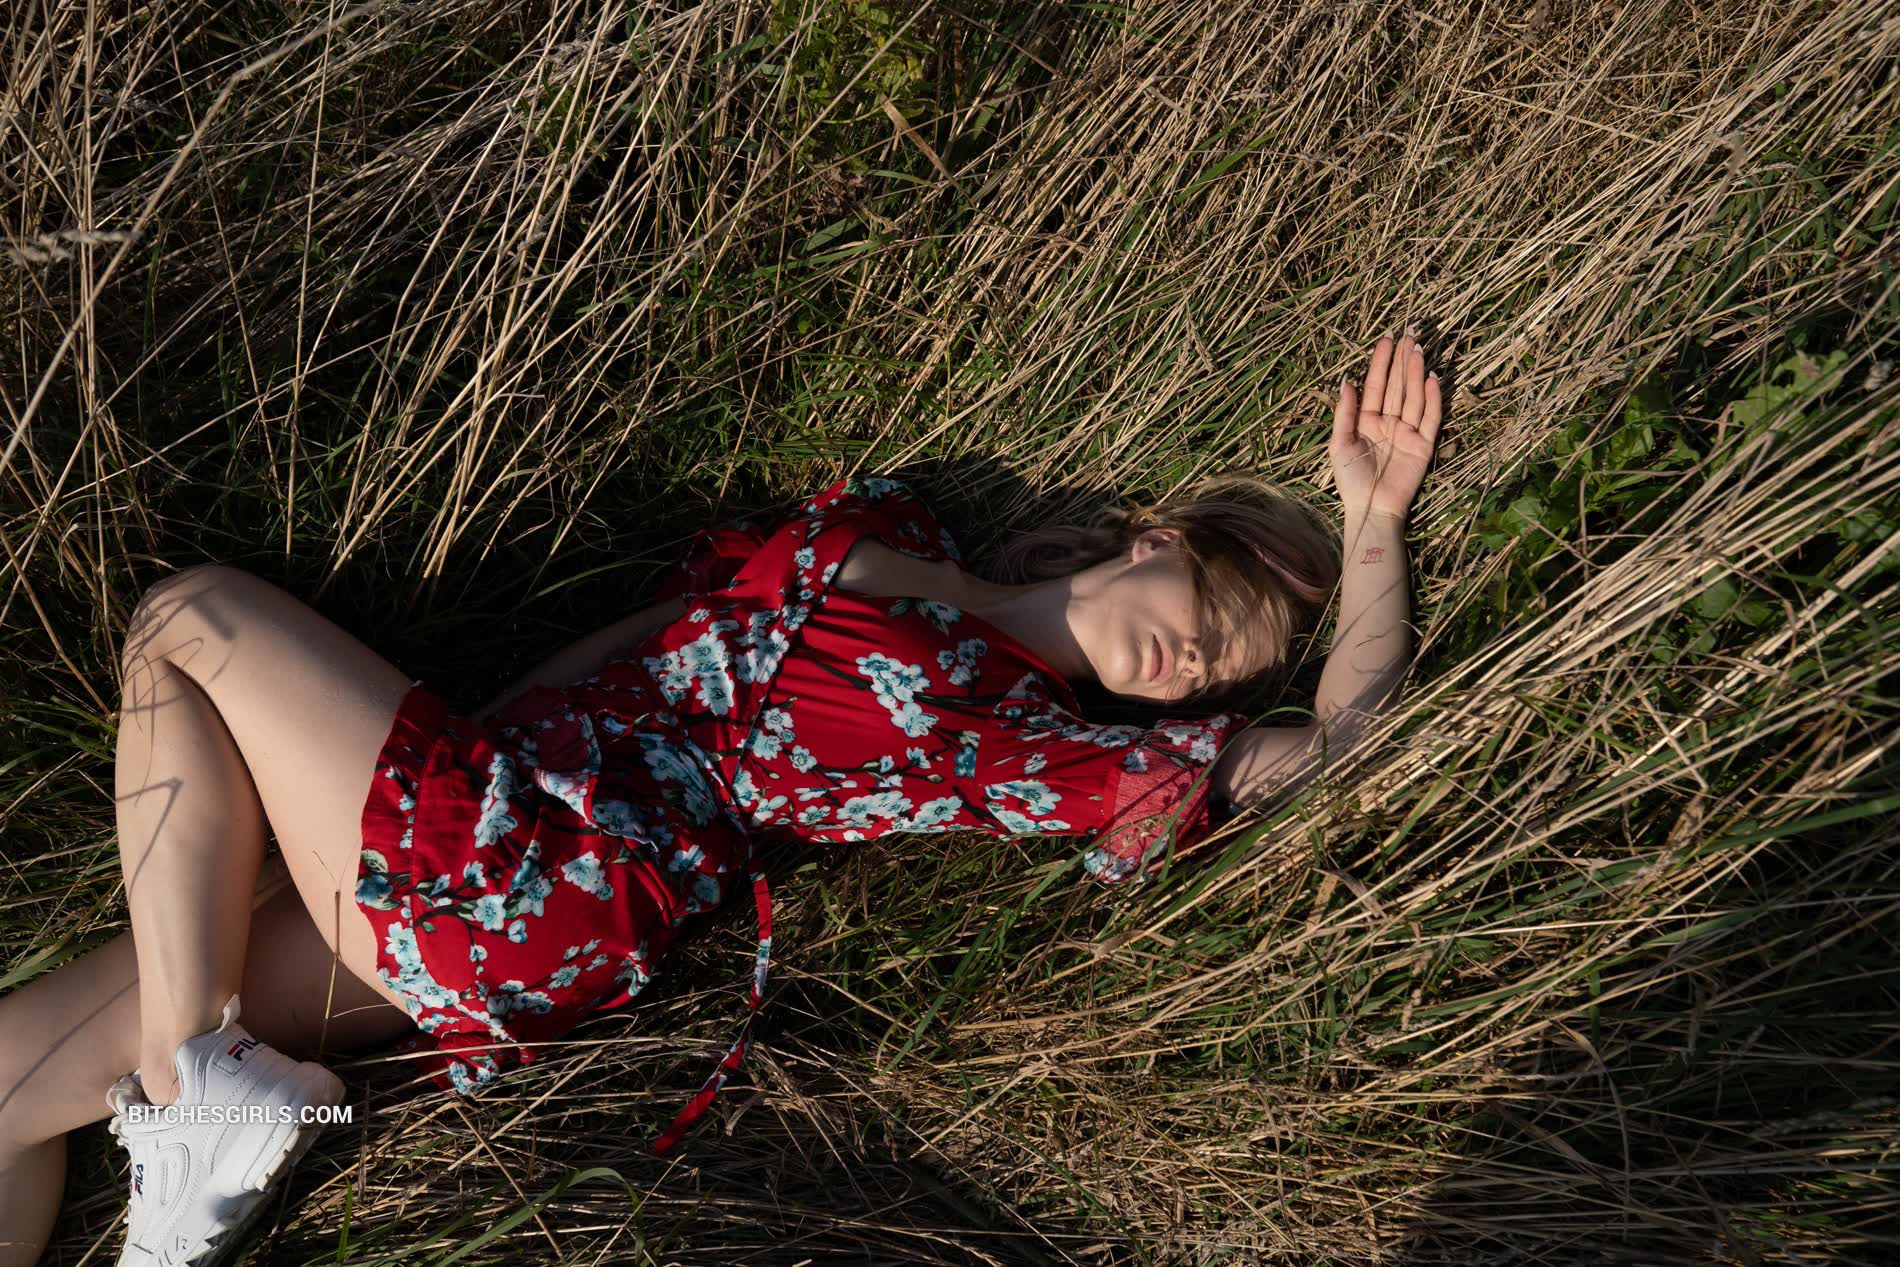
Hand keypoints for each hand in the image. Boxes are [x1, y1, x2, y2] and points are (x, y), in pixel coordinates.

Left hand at [1329, 332, 1442, 521]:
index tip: (1387, 339)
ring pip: (1414, 396)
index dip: (1381, 362)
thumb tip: (1347, 380)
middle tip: (1409, 333)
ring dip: (1416, 373)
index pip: (1377, 385)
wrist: (1371, 510)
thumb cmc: (1350, 481)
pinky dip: (1432, 399)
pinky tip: (1432, 379)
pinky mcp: (1424, 445)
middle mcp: (1389, 422)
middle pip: (1398, 386)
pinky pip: (1430, 418)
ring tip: (1418, 349)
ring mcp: (1408, 432)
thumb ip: (1345, 412)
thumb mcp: (1339, 444)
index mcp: (1368, 421)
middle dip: (1402, 360)